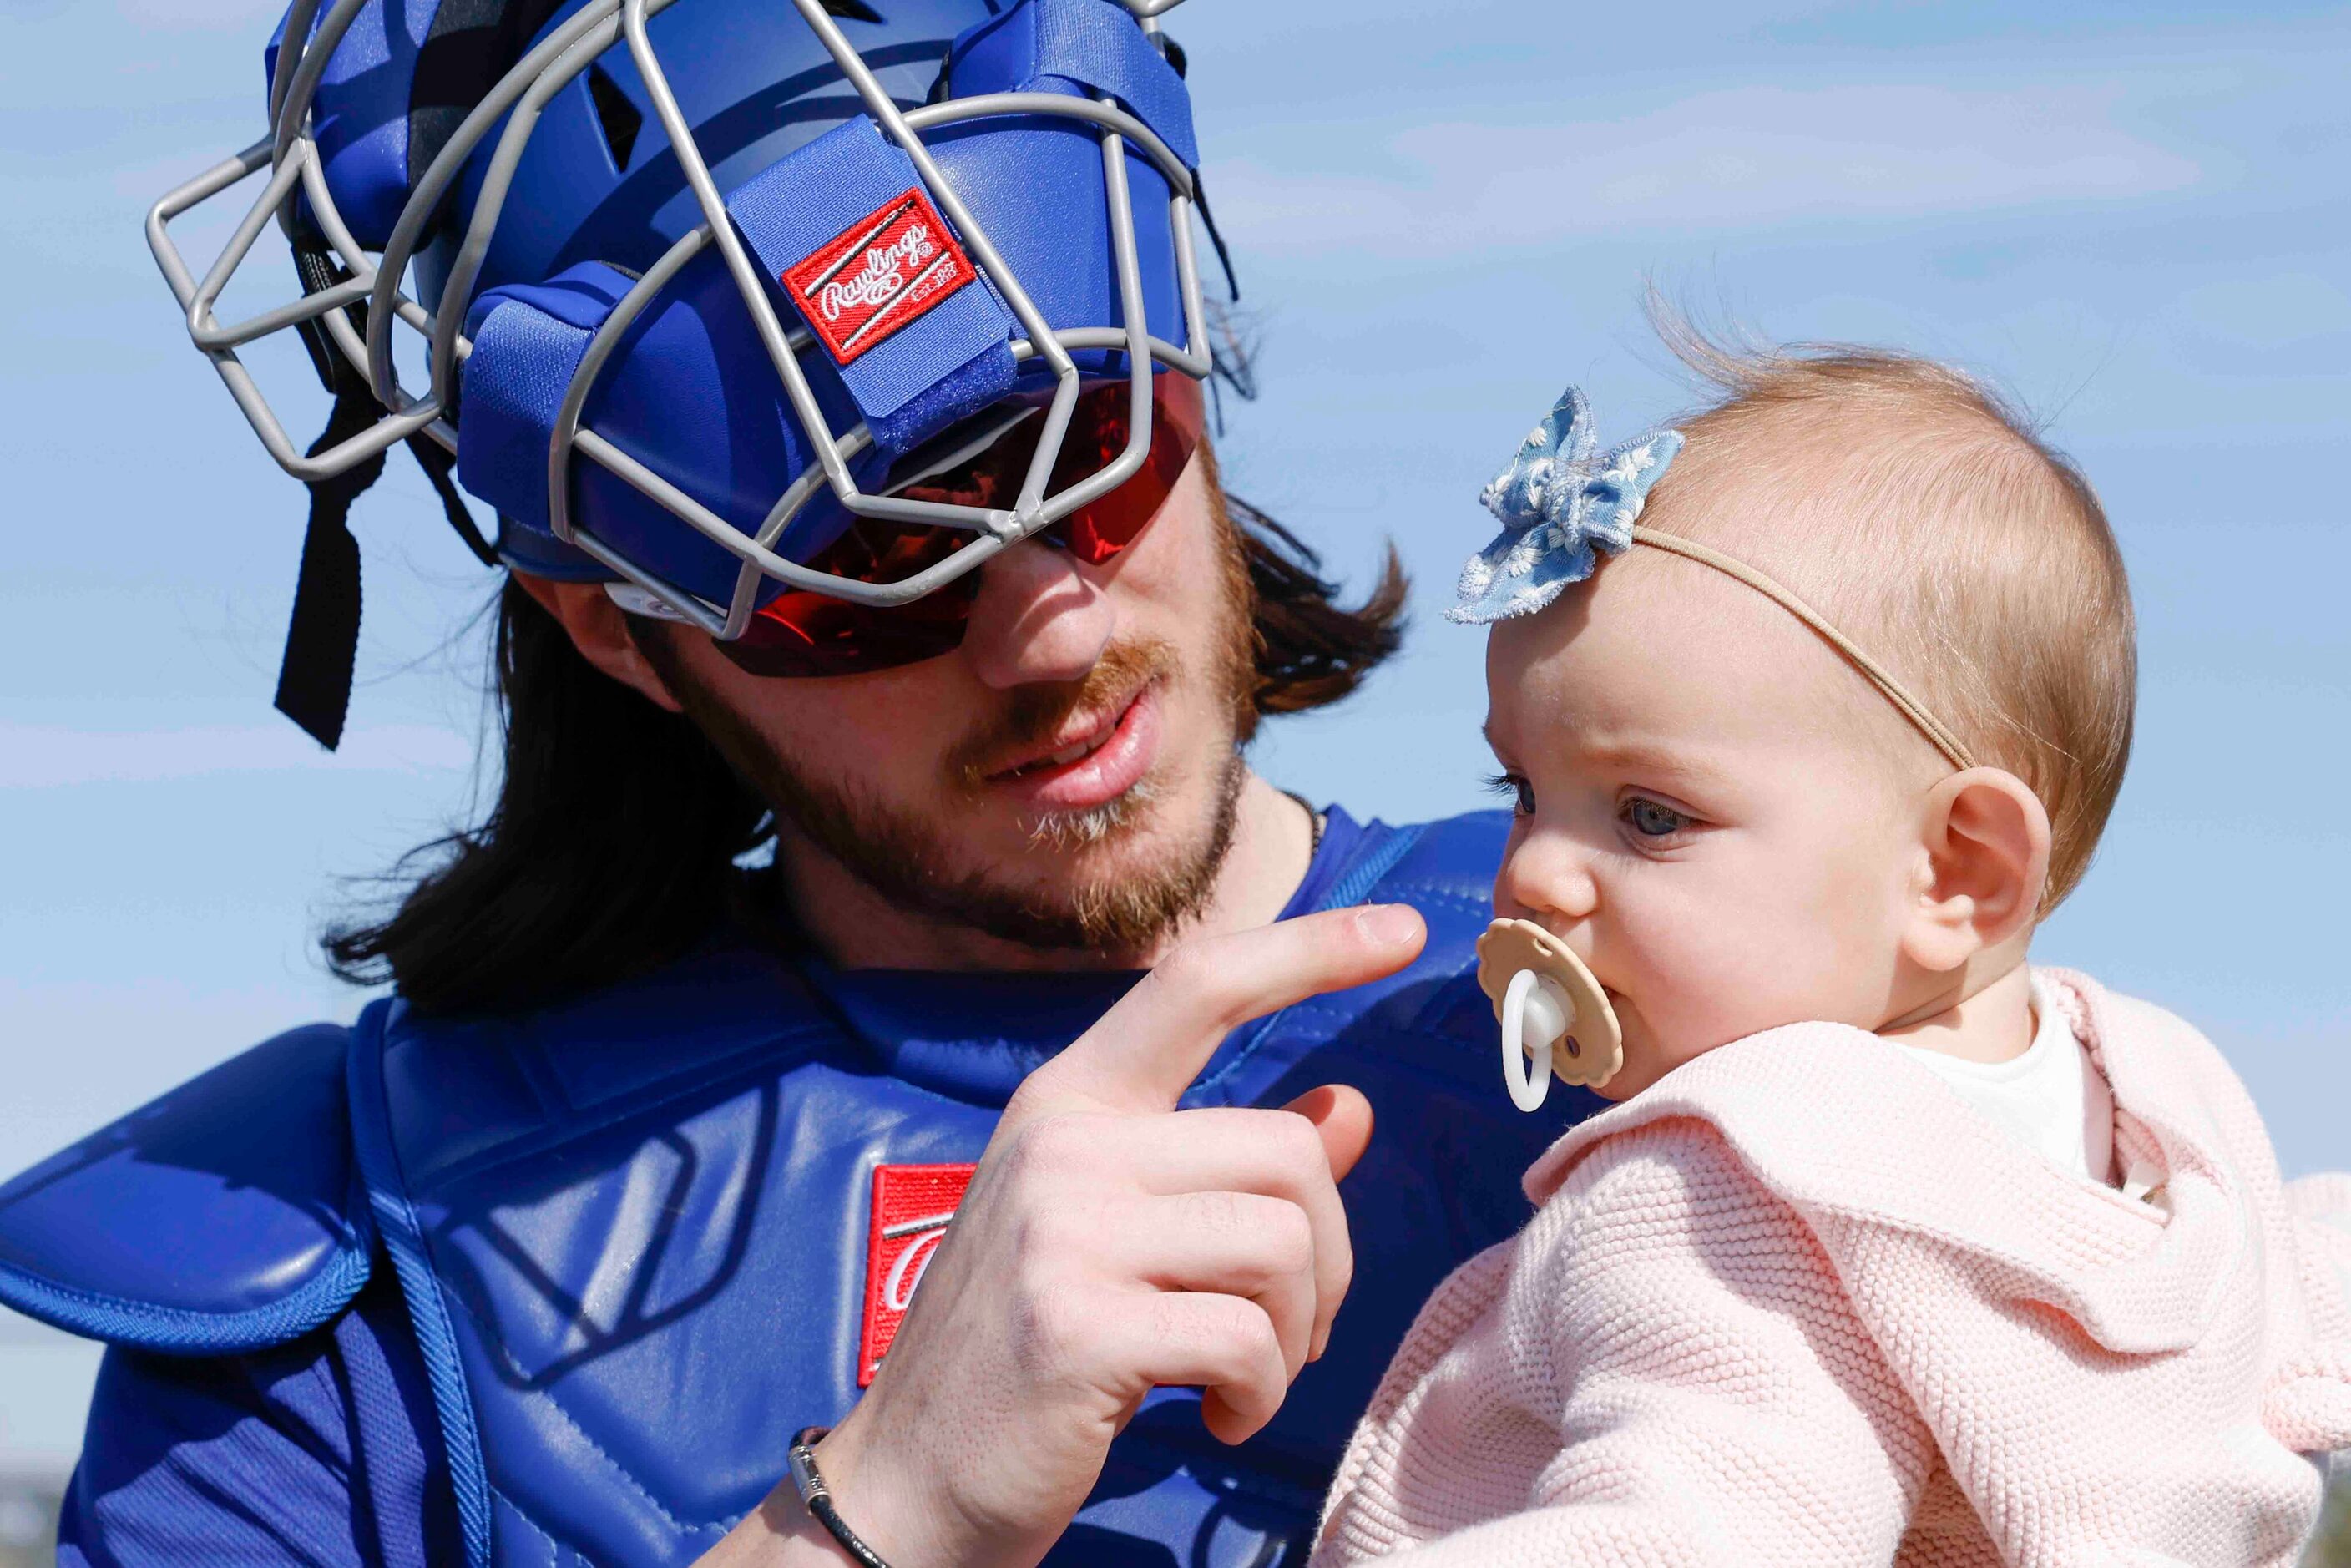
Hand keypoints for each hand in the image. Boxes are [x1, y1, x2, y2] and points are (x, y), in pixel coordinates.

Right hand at [696, 903, 1423, 1567]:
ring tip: (1244, 1376)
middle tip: (1288, 1332)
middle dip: (1325, 1261)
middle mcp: (1062, 1145)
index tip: (1406, 928)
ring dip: (1293, 1335)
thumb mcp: (1120, 1231)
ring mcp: (1062, 1231)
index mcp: (1069, 1102)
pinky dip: (1261, 1393)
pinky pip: (1248, 1339)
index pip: (1200, 986)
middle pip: (1286, 1153)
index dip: (1309, 948)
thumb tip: (1351, 1105)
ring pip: (1282, 1242)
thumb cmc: (1028, 1352)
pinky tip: (1219, 1416)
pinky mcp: (1077, 1326)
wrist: (912, 1481)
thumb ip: (1229, 1166)